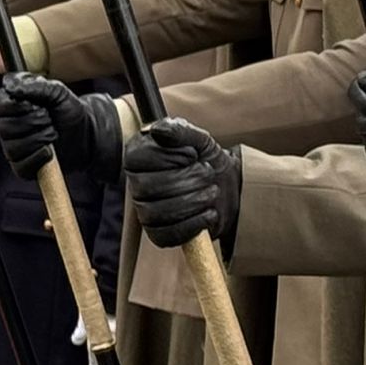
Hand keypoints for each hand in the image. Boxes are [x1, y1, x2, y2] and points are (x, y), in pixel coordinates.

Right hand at [0, 72, 121, 180]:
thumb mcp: (56, 91)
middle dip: (33, 123)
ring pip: (12, 148)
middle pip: (5, 128)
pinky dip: (39, 158)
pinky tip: (50, 152)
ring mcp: (12, 148)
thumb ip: (34, 85)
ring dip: (39, 140)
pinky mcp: (22, 166)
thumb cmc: (68, 110)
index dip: (17, 106)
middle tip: (49, 119)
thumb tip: (10, 86)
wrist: (86, 133)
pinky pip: (21, 166)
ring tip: (53, 134)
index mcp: (9, 105)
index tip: (37, 105)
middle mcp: (6, 126)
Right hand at [124, 118, 241, 251]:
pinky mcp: (159, 234)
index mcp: (137, 157)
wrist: (229, 188)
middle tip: (207, 173)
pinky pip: (167, 235)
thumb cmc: (207, 160)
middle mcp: (136, 184)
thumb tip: (157, 130)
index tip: (192, 154)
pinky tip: (208, 213)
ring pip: (158, 212)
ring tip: (211, 192)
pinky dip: (193, 224)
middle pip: (149, 187)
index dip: (171, 157)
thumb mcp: (199, 139)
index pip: (140, 158)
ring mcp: (145, 211)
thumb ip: (179, 130)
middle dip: (188, 180)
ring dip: (193, 202)